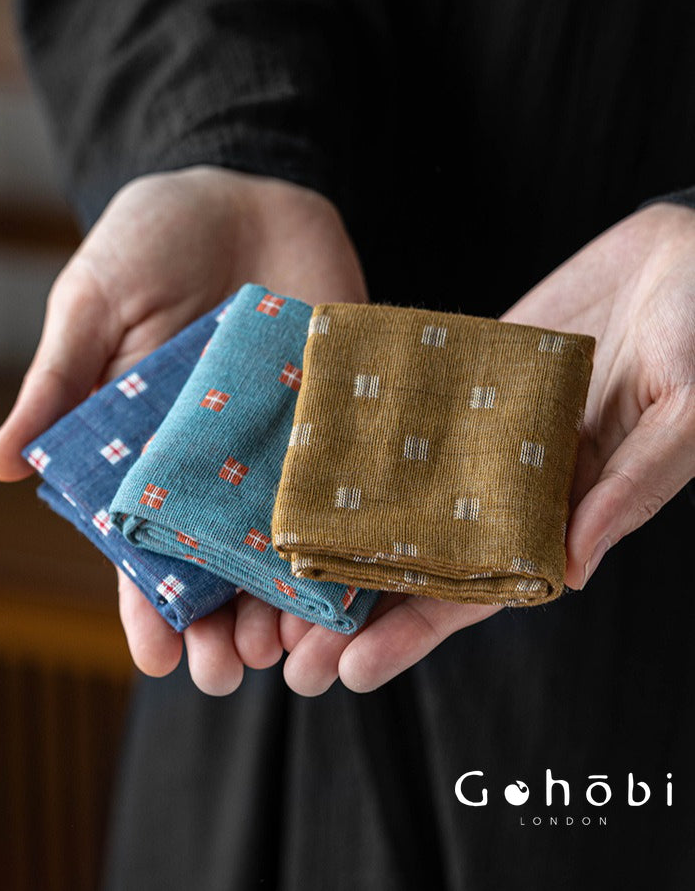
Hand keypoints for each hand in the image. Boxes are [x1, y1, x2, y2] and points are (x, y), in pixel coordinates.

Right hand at [0, 166, 366, 693]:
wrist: (241, 189)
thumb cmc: (150, 242)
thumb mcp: (93, 305)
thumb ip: (61, 382)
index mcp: (148, 448)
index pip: (141, 545)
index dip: (146, 604)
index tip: (157, 657)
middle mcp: (217, 459)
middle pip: (219, 562)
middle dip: (223, 621)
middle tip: (230, 671)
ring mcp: (282, 440)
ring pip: (286, 542)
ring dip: (289, 599)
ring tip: (295, 648)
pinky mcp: (339, 410)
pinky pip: (349, 480)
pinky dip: (354, 529)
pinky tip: (363, 578)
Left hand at [280, 202, 694, 694]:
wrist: (683, 253)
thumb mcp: (683, 416)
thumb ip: (628, 489)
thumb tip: (570, 567)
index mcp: (564, 511)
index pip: (477, 591)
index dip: (416, 632)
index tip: (351, 669)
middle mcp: (509, 480)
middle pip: (419, 557)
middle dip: (357, 604)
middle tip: (283, 648)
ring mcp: (479, 428)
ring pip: (397, 492)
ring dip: (338, 533)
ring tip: (270, 572)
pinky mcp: (465, 370)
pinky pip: (402, 411)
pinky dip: (355, 437)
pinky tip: (300, 458)